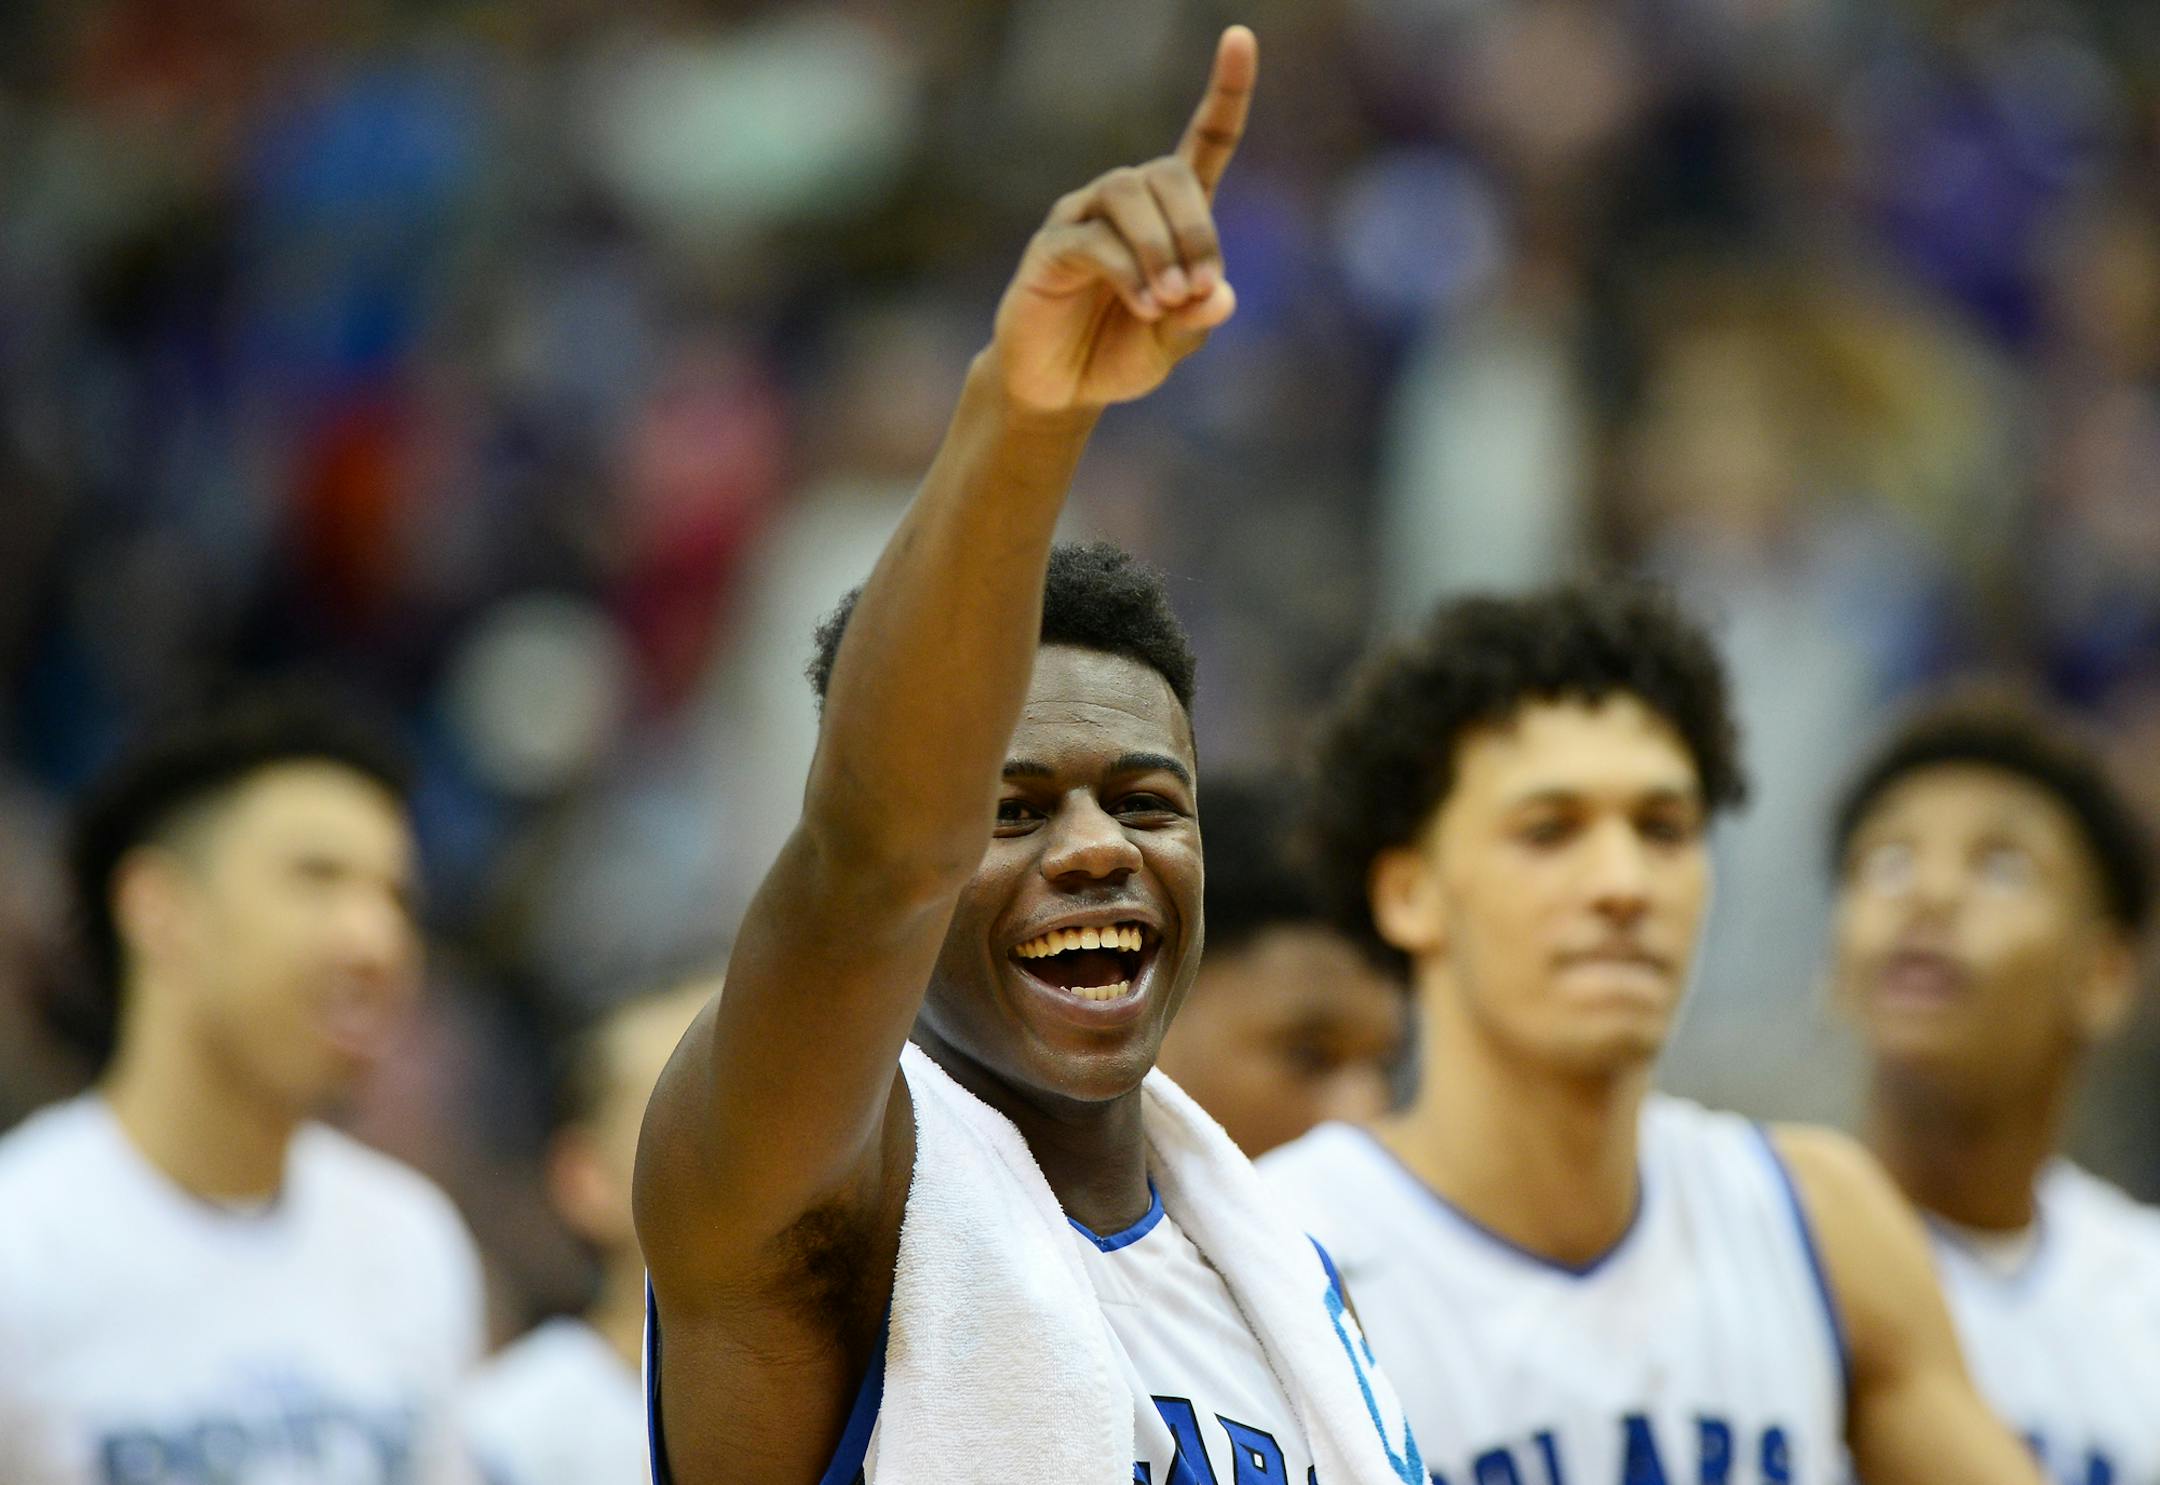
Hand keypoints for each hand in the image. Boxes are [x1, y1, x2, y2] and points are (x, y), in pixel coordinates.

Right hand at [988, 26, 1256, 412]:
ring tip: (1169, 301)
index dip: (1226, 90)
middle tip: (1201, 288)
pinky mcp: (1051, 246)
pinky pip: (1094, 240)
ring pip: (1128, 194)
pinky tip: (1144, 304)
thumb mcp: (1172, 344)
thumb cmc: (1119, 353)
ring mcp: (1083, 218)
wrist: (1059, 389)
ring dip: (1160, 247)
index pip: (1205, 140)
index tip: (1241, 38)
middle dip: (1196, 228)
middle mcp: (1126, 202)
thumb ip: (1198, 318)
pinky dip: (1128, 272)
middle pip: (1167, 171)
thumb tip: (1220, 295)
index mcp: (1170, 214)